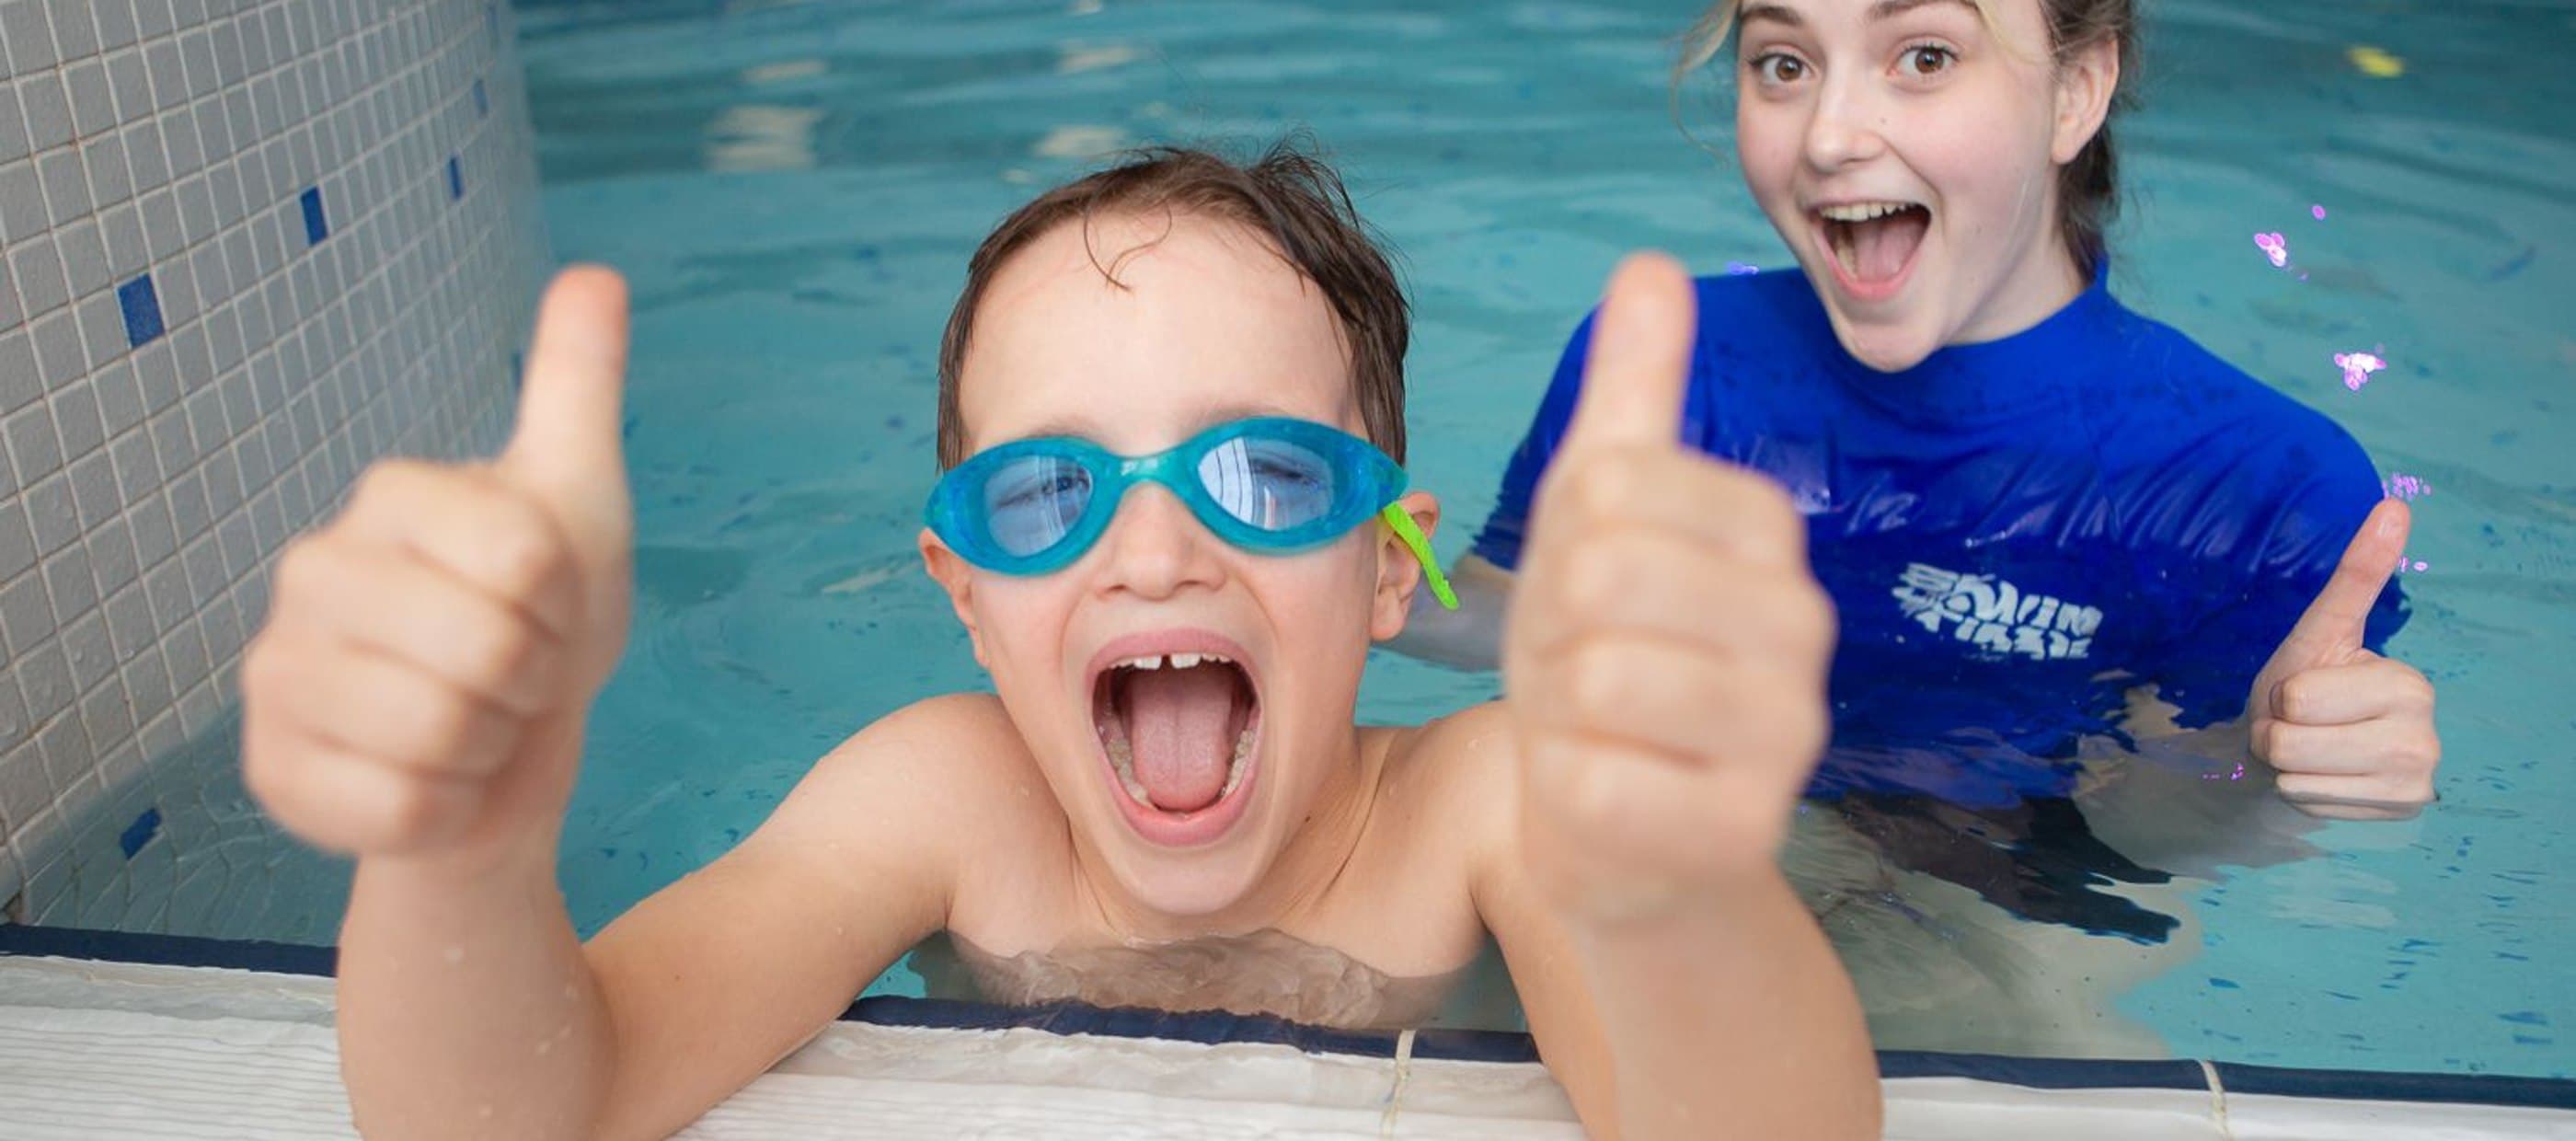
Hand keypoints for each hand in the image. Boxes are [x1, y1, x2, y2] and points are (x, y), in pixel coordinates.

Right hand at [242, 267, 635, 859]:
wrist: (508, 748)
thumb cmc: (542, 619)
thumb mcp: (576, 499)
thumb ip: (575, 387)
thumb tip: (595, 276)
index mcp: (390, 498)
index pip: (526, 558)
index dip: (564, 600)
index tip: (544, 602)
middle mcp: (311, 573)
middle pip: (485, 650)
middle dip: (533, 680)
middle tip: (514, 674)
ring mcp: (277, 675)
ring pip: (441, 733)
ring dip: (493, 747)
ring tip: (476, 722)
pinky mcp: (271, 773)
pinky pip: (401, 809)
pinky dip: (449, 809)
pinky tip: (437, 781)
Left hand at [1504, 254, 1834, 922]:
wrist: (1633, 843)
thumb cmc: (1610, 663)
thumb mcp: (1601, 522)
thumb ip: (1632, 398)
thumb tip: (1653, 263)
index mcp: (1767, 530)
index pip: (1610, 479)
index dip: (1562, 541)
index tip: (1591, 590)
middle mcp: (1801, 624)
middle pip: (1598, 573)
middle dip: (1555, 631)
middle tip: (1584, 669)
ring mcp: (1785, 735)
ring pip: (1595, 678)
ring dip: (1559, 716)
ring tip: (1600, 733)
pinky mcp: (1742, 832)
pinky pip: (1593, 783)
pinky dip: (1569, 794)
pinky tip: (1610, 802)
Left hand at [2249, 499, 2438, 819]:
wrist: (2302, 752)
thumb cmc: (2304, 687)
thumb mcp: (2318, 632)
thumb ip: (2357, 575)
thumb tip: (2394, 504)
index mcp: (2409, 685)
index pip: (2298, 697)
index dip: (2283, 695)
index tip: (2304, 692)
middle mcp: (2424, 737)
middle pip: (2292, 739)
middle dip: (2277, 732)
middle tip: (2299, 725)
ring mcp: (2414, 783)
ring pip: (2295, 775)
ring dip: (2285, 764)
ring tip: (2309, 752)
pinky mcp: (2393, 816)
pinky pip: (2306, 802)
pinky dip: (2300, 792)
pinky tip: (2323, 780)